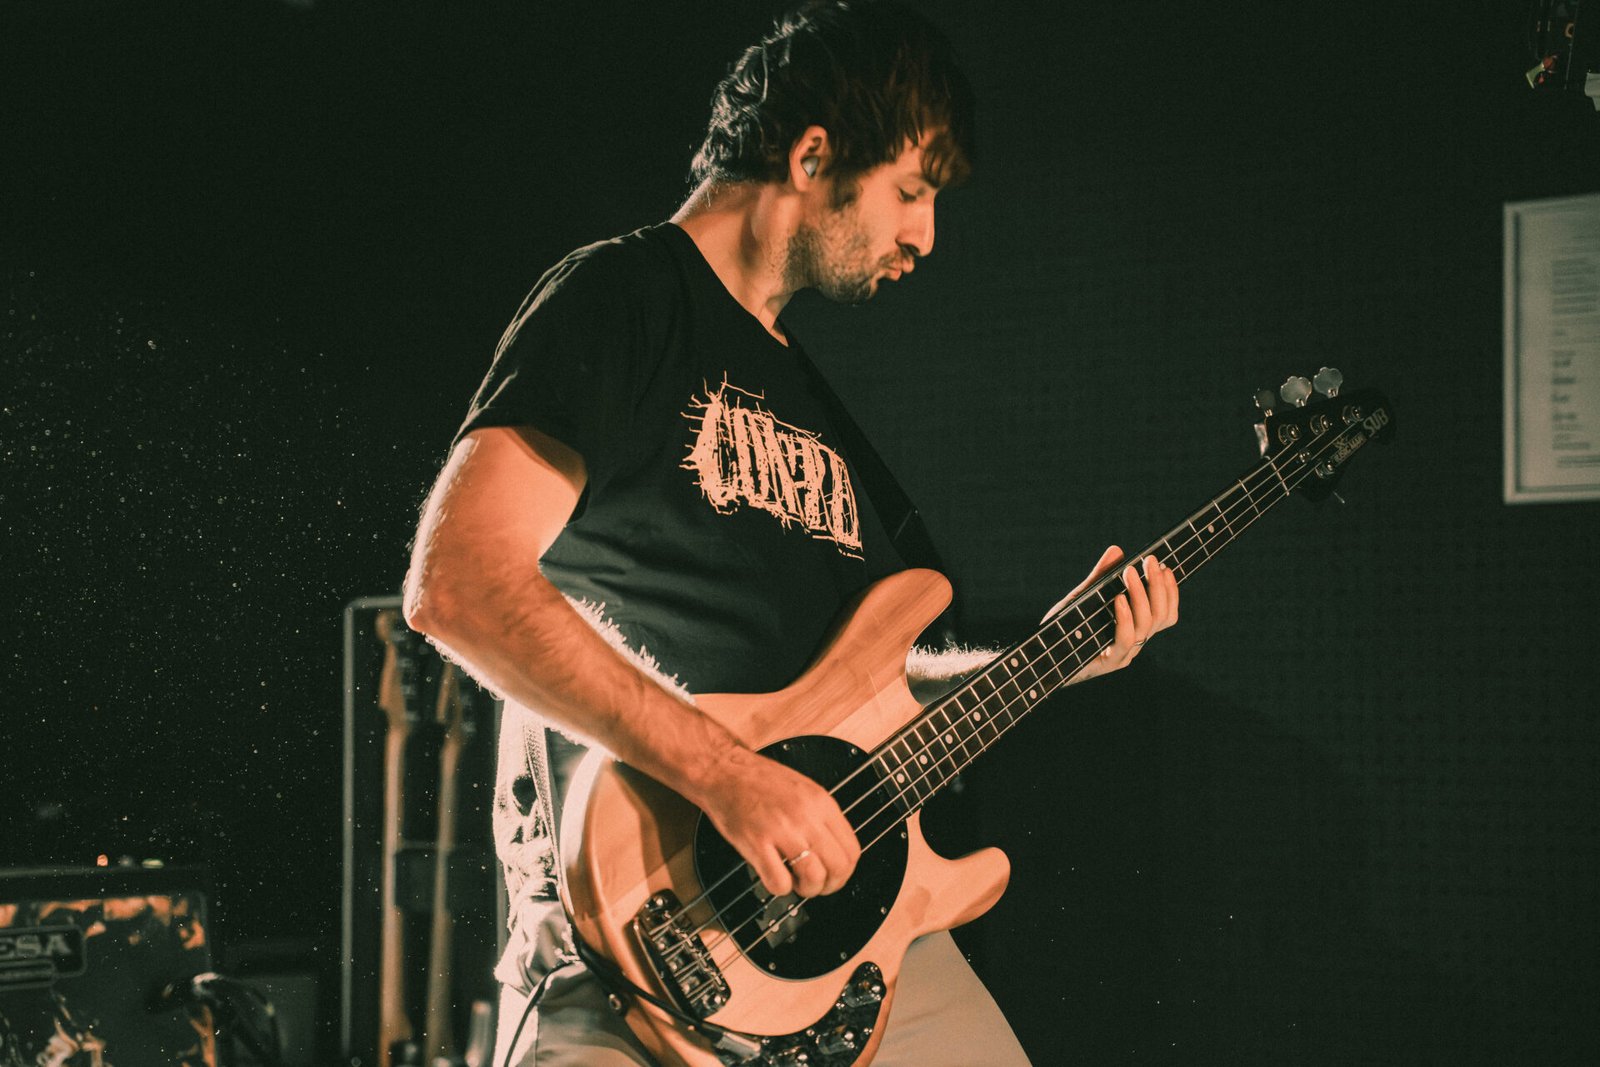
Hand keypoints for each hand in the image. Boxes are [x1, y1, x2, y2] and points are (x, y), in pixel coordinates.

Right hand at [693, 748, 860, 898]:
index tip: (834, 876)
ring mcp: (782, 830)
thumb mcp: (804, 789)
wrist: (723, 770)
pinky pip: (779, 881)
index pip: (852, 849)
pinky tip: (774, 876)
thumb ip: (821, 817)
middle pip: (838, 866)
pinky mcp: (756, 842)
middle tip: (817, 885)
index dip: (845, 871)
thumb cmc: (759, 779)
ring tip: (796, 882)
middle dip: (830, 885)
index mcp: (821, 803)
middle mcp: (806, 816)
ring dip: (807, 889)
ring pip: (813, 877)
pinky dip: (780, 888)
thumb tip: (833, 849)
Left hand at [1046, 545, 1178, 681]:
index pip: (1166, 613)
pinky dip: (1125, 617)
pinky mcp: (1109, 662)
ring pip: (1146, 625)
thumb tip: (1117, 550)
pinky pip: (1125, 640)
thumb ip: (1100, 577)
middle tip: (1149, 561)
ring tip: (1130, 573)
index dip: (1170, 591)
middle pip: (1161, 616)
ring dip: (1141, 595)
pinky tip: (1119, 599)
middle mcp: (1135, 642)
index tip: (1164, 566)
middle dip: (1158, 586)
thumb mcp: (1082, 598)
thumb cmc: (1064, 628)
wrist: (1042, 658)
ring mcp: (1124, 654)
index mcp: (1135, 628)